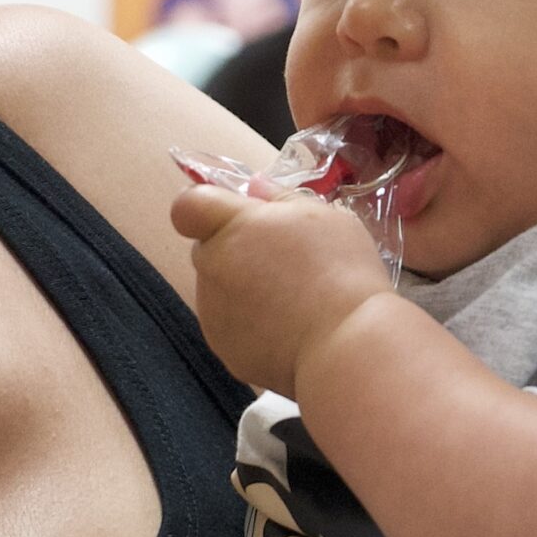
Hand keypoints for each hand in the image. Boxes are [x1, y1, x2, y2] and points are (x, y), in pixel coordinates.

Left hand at [170, 179, 395, 395]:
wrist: (348, 345)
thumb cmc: (342, 271)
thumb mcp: (322, 218)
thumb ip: (280, 198)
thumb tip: (254, 187)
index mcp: (233, 227)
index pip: (187, 207)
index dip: (204, 207)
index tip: (234, 215)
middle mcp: (213, 268)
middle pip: (209, 249)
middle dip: (236, 250)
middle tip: (282, 262)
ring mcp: (214, 313)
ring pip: (220, 291)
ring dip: (244, 289)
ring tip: (294, 302)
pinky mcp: (224, 349)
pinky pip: (232, 328)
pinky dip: (252, 326)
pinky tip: (290, 330)